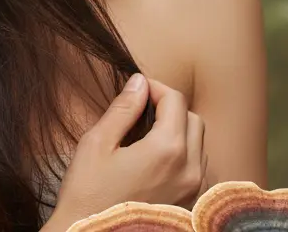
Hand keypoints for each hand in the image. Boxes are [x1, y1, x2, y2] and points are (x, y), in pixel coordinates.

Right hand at [45, 75, 207, 229]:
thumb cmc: (88, 194)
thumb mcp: (97, 144)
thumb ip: (122, 109)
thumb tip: (139, 82)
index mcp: (167, 150)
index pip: (175, 100)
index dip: (155, 88)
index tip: (138, 90)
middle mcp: (190, 170)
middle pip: (193, 119)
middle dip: (171, 108)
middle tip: (142, 111)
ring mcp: (194, 191)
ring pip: (199, 145)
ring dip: (179, 133)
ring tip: (148, 138)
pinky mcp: (191, 205)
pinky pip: (198, 170)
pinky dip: (183, 157)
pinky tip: (156, 163)